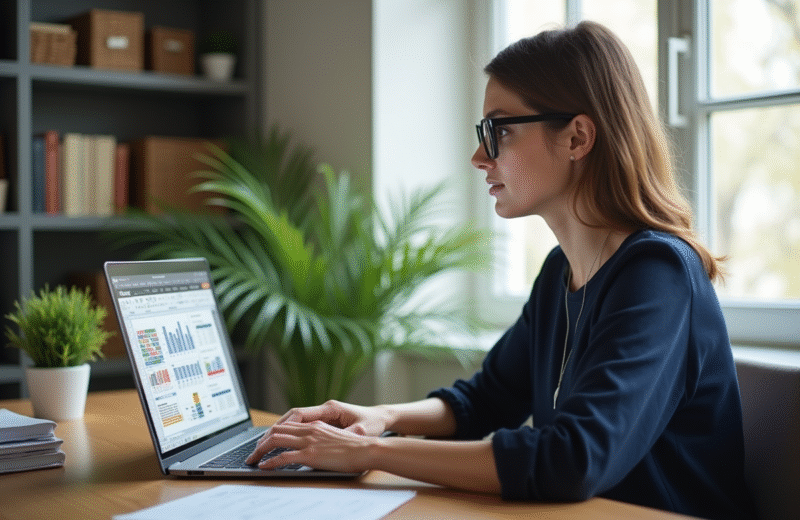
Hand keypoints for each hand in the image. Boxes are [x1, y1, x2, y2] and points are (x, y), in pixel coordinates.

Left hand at [244, 420, 374, 472]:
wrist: (368, 449)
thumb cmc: (357, 447)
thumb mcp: (336, 438)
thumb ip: (322, 440)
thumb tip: (312, 448)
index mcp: (316, 425)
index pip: (287, 425)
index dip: (272, 433)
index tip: (264, 442)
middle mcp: (310, 430)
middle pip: (277, 430)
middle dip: (260, 441)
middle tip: (252, 452)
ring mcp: (309, 441)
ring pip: (276, 440)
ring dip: (260, 450)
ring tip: (252, 459)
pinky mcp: (311, 455)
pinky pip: (284, 457)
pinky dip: (270, 462)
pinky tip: (264, 467)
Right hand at [275, 400, 389, 435]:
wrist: (381, 417)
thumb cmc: (372, 423)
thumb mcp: (361, 432)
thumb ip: (346, 436)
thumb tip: (334, 443)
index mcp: (330, 409)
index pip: (299, 414)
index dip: (283, 426)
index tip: (270, 437)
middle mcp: (323, 409)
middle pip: (292, 417)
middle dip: (274, 430)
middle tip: (260, 445)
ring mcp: (323, 415)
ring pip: (294, 420)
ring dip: (279, 431)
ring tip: (264, 445)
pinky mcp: (324, 422)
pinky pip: (301, 426)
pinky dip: (289, 433)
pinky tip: (281, 443)